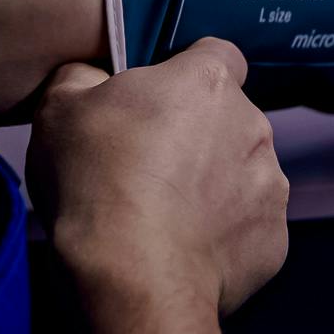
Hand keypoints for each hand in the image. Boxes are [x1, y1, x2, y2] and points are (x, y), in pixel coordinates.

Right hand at [29, 42, 289, 316]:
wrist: (132, 276)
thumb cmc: (94, 182)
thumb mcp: (59, 109)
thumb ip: (82, 78)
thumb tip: (92, 77)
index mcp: (208, 81)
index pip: (216, 56)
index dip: (186, 75)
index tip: (157, 103)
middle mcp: (254, 125)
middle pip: (229, 120)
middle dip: (198, 137)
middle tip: (148, 169)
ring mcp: (271, 185)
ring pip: (244, 175)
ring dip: (214, 188)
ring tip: (165, 218)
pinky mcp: (274, 240)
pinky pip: (248, 229)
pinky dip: (223, 237)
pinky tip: (184, 251)